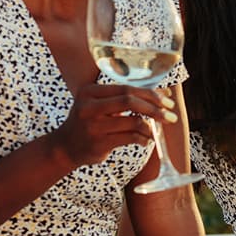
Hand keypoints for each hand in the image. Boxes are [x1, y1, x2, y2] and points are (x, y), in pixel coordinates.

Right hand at [49, 83, 176, 166]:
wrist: (64, 148)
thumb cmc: (89, 123)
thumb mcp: (98, 105)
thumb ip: (123, 98)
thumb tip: (162, 95)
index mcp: (89, 92)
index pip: (126, 88)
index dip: (150, 93)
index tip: (167, 100)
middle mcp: (88, 106)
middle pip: (129, 101)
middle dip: (155, 108)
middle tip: (170, 116)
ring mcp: (92, 125)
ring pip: (132, 121)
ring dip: (151, 126)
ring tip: (156, 131)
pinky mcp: (98, 143)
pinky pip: (130, 138)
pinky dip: (143, 139)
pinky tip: (145, 141)